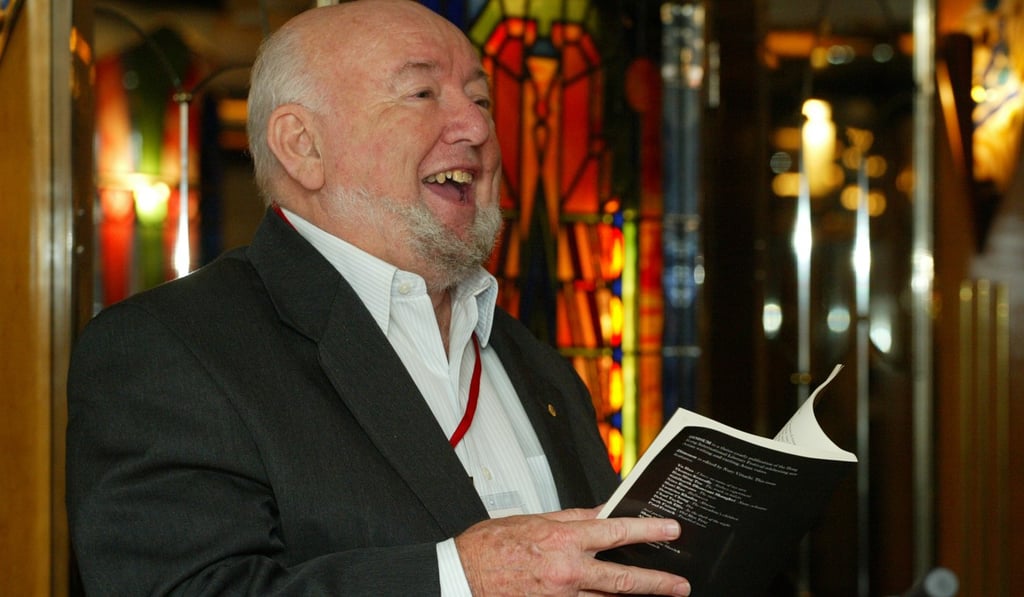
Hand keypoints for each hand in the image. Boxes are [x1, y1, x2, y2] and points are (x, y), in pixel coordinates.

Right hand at [454, 506, 690, 595]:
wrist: (462, 576)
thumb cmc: (490, 546)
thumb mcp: (533, 519)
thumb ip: (572, 518)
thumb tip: (601, 513)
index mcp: (562, 538)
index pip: (616, 530)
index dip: (648, 530)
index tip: (670, 530)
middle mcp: (567, 569)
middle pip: (623, 577)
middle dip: (657, 582)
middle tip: (680, 584)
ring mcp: (561, 596)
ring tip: (659, 596)